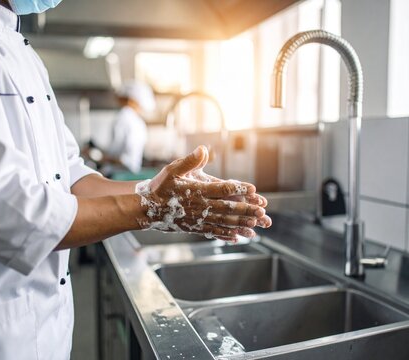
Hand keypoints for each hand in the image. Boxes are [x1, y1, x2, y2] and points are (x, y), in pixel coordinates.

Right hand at [136, 146, 271, 240]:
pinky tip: (237, 237)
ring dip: (240, 223)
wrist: (146, 210)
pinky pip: (213, 232)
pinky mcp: (194, 227)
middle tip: (262, 211)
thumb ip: (189, 161)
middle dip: (246, 209)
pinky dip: (226, 235)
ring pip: (223, 222)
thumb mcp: (172, 170)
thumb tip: (203, 149)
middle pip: (227, 208)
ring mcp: (198, 219)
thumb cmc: (160, 187)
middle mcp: (199, 206)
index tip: (253, 189)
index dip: (239, 189)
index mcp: (196, 191)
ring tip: (255, 224)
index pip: (222, 189)